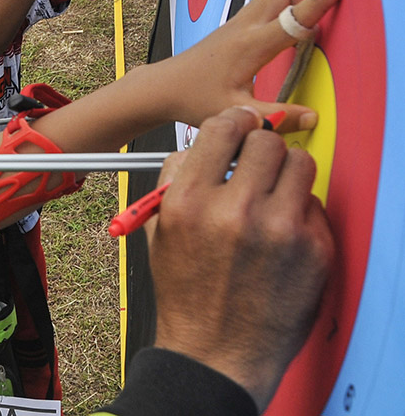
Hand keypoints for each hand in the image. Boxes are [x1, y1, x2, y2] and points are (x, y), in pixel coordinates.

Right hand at [148, 106, 332, 409]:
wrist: (215, 352)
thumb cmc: (185, 292)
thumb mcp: (160, 229)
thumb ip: (177, 179)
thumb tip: (205, 143)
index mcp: (191, 201)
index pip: (223, 127)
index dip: (234, 122)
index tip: (240, 126)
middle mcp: (237, 211)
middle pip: (267, 140)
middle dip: (261, 147)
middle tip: (256, 164)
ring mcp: (281, 230)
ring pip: (301, 163)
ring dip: (287, 172)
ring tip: (273, 194)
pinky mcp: (314, 249)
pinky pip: (315, 204)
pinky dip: (300, 211)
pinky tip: (281, 234)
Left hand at [159, 0, 344, 131]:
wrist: (163, 87)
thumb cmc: (193, 97)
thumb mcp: (237, 113)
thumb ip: (277, 117)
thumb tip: (312, 116)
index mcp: (250, 45)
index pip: (292, 16)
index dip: (319, 1)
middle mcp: (245, 26)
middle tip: (319, 25)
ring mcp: (238, 22)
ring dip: (295, 2)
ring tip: (302, 34)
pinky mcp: (235, 26)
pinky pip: (266, 5)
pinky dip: (282, 11)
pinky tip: (282, 38)